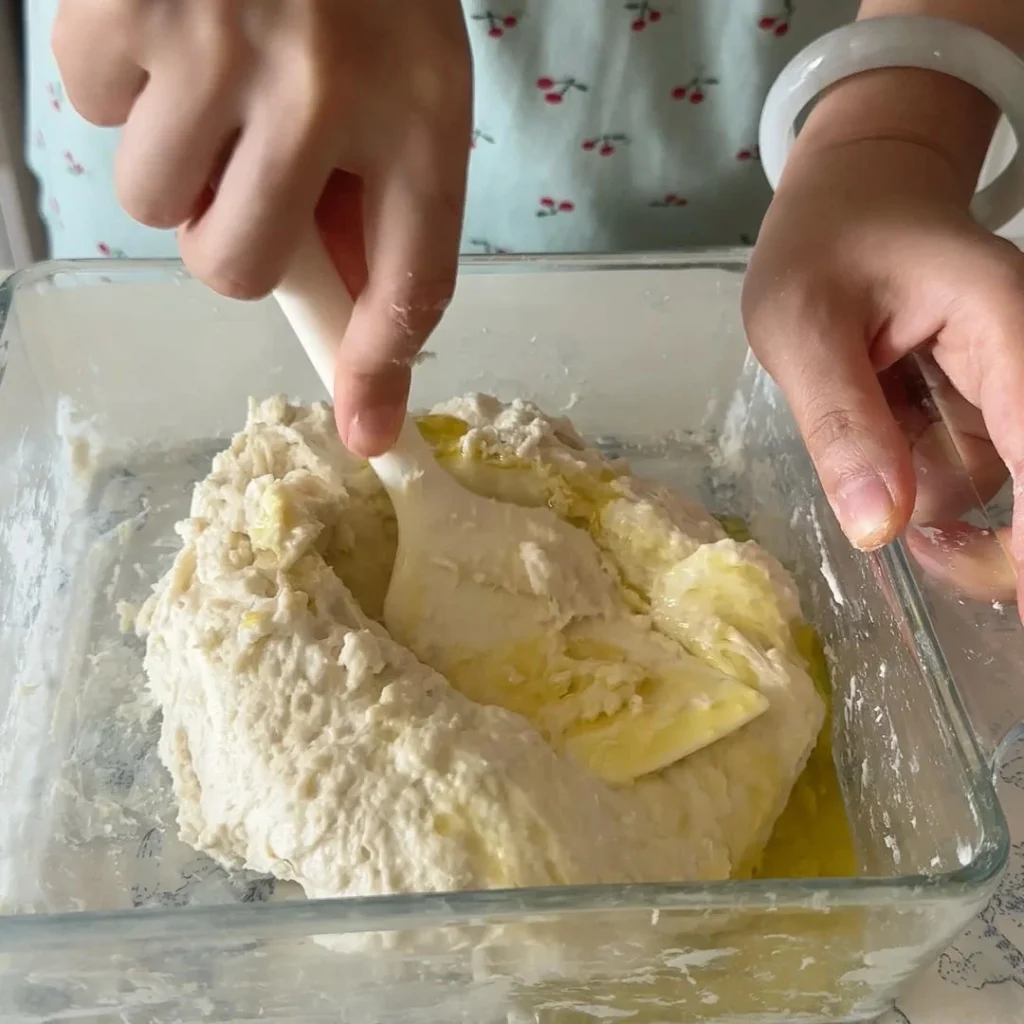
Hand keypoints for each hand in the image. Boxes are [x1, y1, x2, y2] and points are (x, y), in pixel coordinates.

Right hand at [53, 0, 471, 454]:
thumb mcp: (409, 81)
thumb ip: (379, 202)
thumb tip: (342, 331)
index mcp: (420, 113)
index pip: (410, 280)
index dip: (379, 365)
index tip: (367, 430)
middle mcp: (322, 91)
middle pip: (234, 267)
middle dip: (231, 234)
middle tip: (249, 164)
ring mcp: (217, 47)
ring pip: (152, 202)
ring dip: (175, 159)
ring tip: (215, 76)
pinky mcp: (127, 7)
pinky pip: (95, 114)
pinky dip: (124, 85)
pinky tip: (173, 28)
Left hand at [744, 136, 1022, 609]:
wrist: (853, 197)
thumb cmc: (823, 243)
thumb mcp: (800, 325)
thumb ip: (841, 423)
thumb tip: (879, 530)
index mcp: (1009, 330)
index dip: (1022, 546)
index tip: (986, 575)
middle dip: (970, 537)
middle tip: (886, 516)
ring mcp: (1015, 390)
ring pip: (982, 489)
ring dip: (911, 484)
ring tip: (857, 404)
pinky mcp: (991, 406)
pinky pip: (959, 471)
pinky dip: (909, 468)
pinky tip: (879, 417)